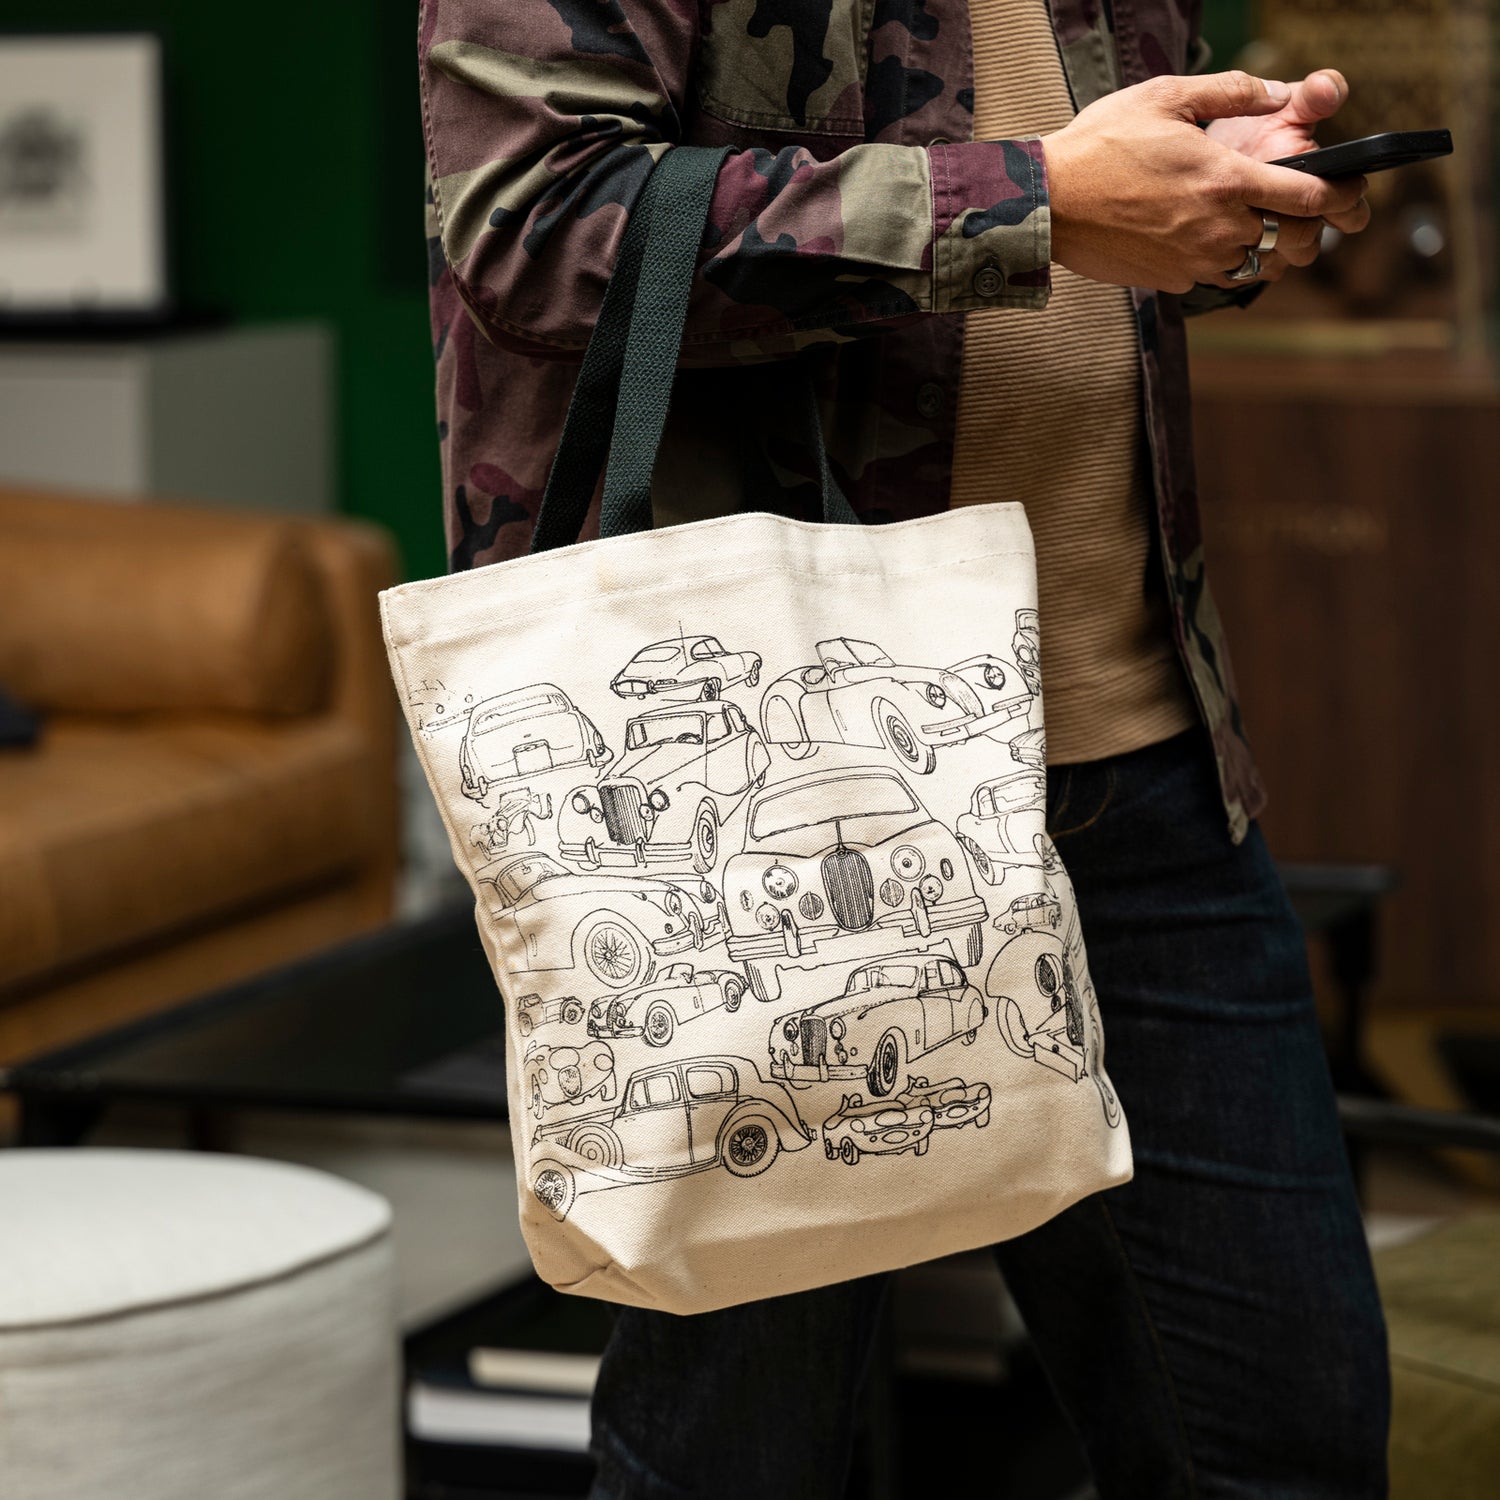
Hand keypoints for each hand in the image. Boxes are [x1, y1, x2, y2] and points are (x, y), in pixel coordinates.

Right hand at [1043, 71, 1366, 293]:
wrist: (1049, 202)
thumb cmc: (1101, 146)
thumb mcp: (1165, 98)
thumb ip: (1231, 91)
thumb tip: (1276, 91)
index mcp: (1227, 180)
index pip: (1308, 197)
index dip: (1339, 195)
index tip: (1347, 192)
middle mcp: (1218, 228)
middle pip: (1286, 236)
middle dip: (1292, 221)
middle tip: (1277, 202)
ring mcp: (1194, 260)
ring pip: (1252, 262)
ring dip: (1254, 243)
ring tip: (1232, 218)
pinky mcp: (1170, 281)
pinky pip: (1212, 275)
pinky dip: (1214, 258)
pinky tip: (1191, 234)